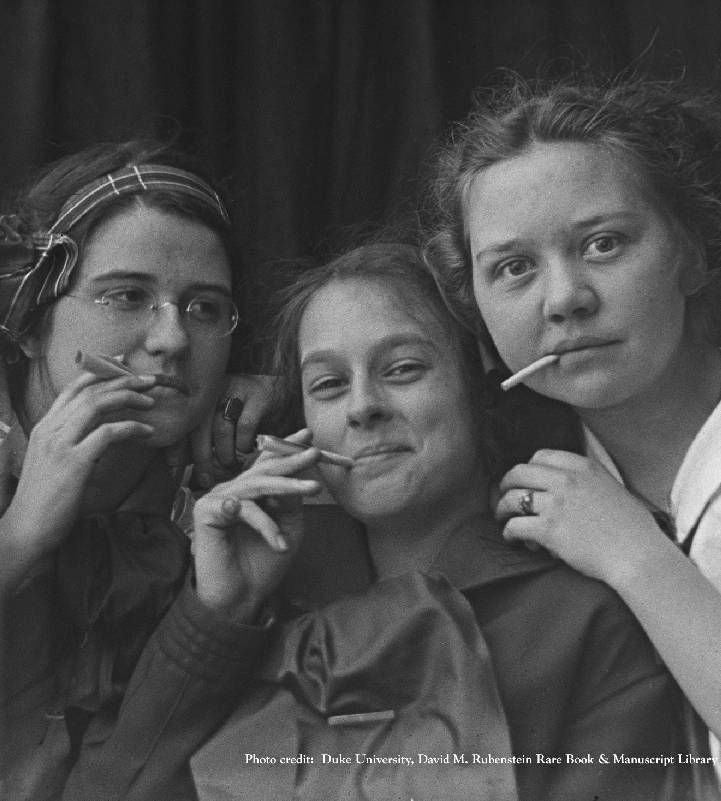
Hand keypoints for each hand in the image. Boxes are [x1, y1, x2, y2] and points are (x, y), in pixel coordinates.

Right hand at [2, 371, 156, 586]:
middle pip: (90, 391)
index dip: (100, 373)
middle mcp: (50, 429)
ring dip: (129, 398)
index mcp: (44, 427)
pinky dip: (132, 427)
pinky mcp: (74, 461)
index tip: (122, 363)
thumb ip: (69, 443)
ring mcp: (60, 444)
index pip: (73, 389)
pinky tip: (148, 431)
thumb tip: (97, 434)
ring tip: (150, 400)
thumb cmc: (44, 501)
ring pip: (98, 405)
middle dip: (123, 380)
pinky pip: (109, 433)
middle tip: (149, 379)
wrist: (27, 530)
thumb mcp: (53, 462)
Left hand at [172, 373, 275, 487]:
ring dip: (225, 454)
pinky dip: (243, 444)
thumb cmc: (242, 407)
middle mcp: (214, 389)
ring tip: (229, 465)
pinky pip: (245, 427)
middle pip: (199, 427)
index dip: (176, 447)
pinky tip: (245, 450)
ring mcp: (236, 390)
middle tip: (205, 479)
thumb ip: (200, 435)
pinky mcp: (258, 396)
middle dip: (201, 458)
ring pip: (221, 429)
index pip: (182, 422)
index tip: (175, 467)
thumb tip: (180, 463)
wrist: (275, 383)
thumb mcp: (217, 414)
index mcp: (199, 393)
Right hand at [191, 429, 320, 619]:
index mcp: (250, 493)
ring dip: (288, 486)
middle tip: (315, 453)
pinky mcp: (206, 511)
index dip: (286, 448)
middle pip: (264, 469)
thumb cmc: (263, 564)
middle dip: (292, 459)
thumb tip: (301, 471)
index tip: (309, 435)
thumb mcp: (288, 527)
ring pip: (257, 485)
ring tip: (314, 490)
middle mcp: (232, 491)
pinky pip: (245, 510)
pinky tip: (279, 545)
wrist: (240, 599)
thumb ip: (292, 500)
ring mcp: (217, 499)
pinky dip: (266, 526)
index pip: (268, 464)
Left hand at [494, 449, 663, 585]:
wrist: (638, 555)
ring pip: (512, 499)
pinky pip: (515, 525)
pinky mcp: (549, 529)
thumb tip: (565, 486)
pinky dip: (509, 532)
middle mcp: (567, 480)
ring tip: (504, 518)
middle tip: (504, 496)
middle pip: (519, 473)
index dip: (527, 468)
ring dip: (502, 509)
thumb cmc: (632, 528)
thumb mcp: (612, 487)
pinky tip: (513, 538)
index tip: (525, 480)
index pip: (541, 456)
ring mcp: (556, 504)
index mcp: (583, 467)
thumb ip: (587, 481)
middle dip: (506, 485)